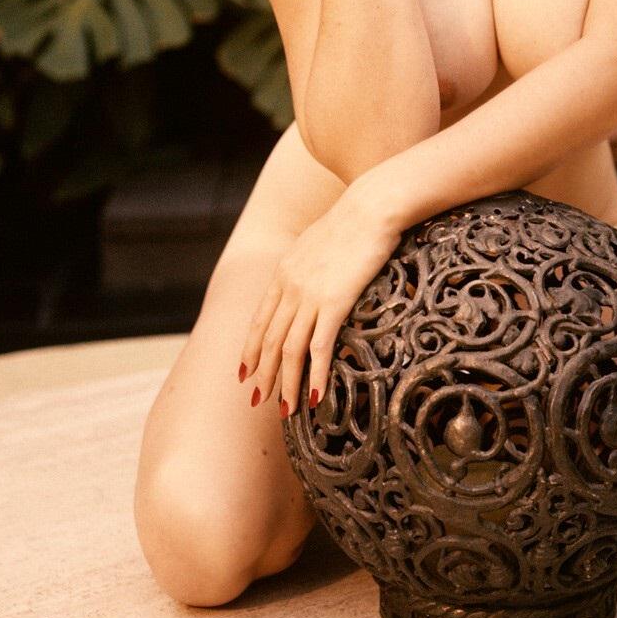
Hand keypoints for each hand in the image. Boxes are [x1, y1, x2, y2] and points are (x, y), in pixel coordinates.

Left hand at [237, 178, 404, 418]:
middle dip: (261, 374)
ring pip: (289, 350)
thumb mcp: (319, 240)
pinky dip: (316, 375)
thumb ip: (309, 263)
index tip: (245, 372)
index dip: (250, 349)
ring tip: (286, 411)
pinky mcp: (335, 302)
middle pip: (269, 340)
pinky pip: (320, 347)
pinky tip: (317, 397)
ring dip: (286, 384)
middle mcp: (290, 287)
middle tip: (257, 400)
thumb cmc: (353, 220)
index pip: (260, 320)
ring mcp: (310, 295)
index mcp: (284, 272)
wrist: (371, 206)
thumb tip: (313, 276)